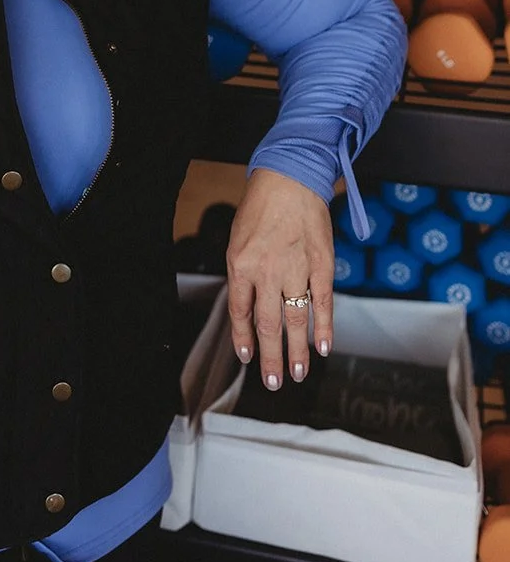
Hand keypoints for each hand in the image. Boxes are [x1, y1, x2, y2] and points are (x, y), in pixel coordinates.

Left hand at [225, 168, 333, 390]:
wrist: (290, 178)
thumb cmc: (260, 208)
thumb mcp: (238, 240)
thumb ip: (244, 275)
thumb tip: (250, 310)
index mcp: (240, 265)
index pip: (241, 312)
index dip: (244, 338)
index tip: (248, 358)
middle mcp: (267, 271)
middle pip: (269, 325)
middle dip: (270, 358)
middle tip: (273, 383)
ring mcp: (296, 269)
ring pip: (296, 320)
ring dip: (296, 352)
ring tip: (297, 375)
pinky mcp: (321, 265)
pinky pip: (323, 302)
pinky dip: (324, 326)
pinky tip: (323, 347)